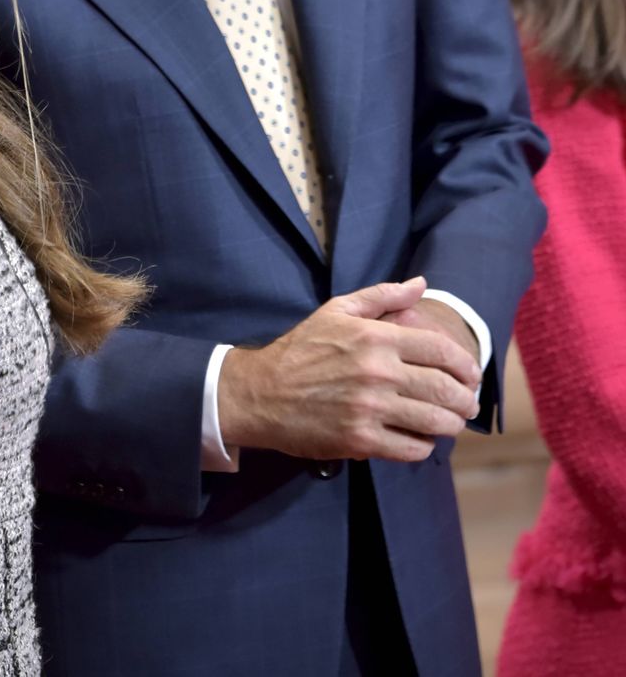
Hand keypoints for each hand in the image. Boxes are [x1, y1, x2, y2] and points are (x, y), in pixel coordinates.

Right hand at [217, 277, 481, 463]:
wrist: (262, 392)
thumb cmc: (301, 348)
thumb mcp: (337, 311)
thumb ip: (382, 296)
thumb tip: (420, 284)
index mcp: (375, 337)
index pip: (440, 349)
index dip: (465, 364)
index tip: (472, 374)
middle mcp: (377, 372)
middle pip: (444, 388)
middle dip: (465, 399)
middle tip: (468, 404)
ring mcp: (370, 408)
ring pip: (434, 421)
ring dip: (451, 424)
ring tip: (452, 423)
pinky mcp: (360, 440)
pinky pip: (410, 448)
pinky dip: (424, 446)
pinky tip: (421, 440)